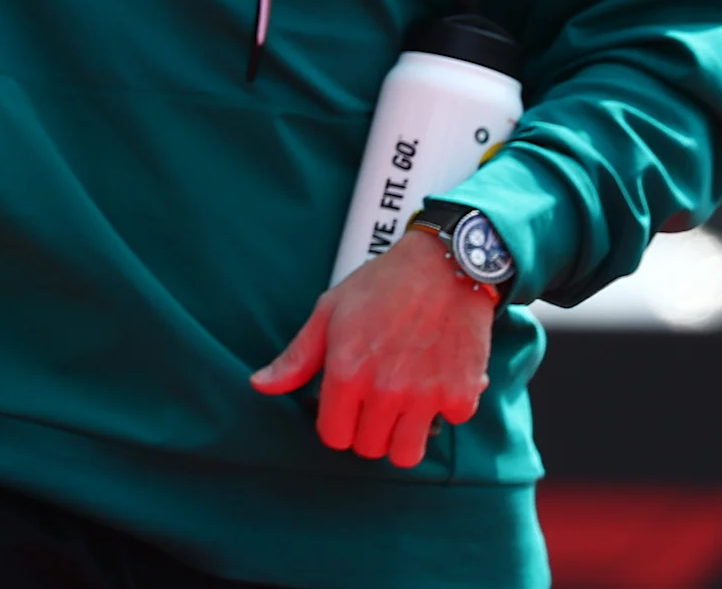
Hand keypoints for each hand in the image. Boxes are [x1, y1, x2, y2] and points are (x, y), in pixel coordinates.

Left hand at [249, 227, 498, 468]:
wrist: (444, 266)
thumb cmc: (380, 286)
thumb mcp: (328, 312)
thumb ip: (297, 358)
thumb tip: (259, 386)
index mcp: (347, 373)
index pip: (334, 436)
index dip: (336, 425)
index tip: (344, 409)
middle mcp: (386, 391)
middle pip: (369, 448)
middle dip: (366, 431)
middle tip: (373, 404)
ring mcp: (427, 396)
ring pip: (406, 455)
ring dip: (402, 436)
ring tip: (402, 408)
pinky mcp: (462, 394)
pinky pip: (449, 425)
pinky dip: (445, 408)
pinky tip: (438, 380)